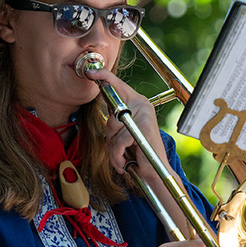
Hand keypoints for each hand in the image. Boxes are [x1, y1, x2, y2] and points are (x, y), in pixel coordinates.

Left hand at [85, 65, 167, 179]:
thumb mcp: (123, 134)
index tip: (91, 71)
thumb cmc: (138, 154)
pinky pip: (119, 141)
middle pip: (111, 116)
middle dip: (110, 138)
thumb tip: (105, 111)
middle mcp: (143, 105)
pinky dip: (118, 156)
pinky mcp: (145, 129)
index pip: (118, 85)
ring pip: (113, 130)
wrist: (155, 174)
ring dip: (113, 150)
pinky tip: (124, 164)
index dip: (104, 77)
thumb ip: (115, 121)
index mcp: (138, 102)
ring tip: (121, 159)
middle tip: (118, 151)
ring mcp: (145, 116)